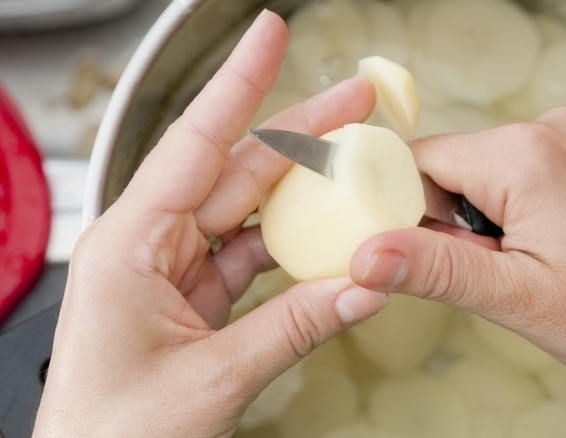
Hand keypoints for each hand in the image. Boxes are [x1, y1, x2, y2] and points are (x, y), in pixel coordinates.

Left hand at [33, 11, 385, 436]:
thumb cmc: (111, 434)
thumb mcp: (210, 379)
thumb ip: (294, 329)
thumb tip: (362, 287)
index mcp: (132, 244)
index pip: (196, 144)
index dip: (237, 84)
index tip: (269, 36)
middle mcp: (153, 244)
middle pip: (238, 169)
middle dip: (301, 132)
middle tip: (356, 103)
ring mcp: (178, 269)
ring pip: (252, 210)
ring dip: (306, 191)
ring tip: (357, 166)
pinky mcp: (198, 297)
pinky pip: (256, 256)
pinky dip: (297, 248)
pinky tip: (332, 237)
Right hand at [350, 107, 565, 434]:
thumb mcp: (518, 298)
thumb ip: (435, 269)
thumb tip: (366, 255)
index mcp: (526, 155)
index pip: (419, 161)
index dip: (408, 213)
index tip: (426, 256)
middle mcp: (552, 129)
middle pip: (453, 164)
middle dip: (455, 222)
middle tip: (496, 271)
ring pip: (486, 170)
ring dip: (487, 219)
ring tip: (533, 264)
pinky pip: (522, 170)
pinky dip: (517, 208)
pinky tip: (552, 246)